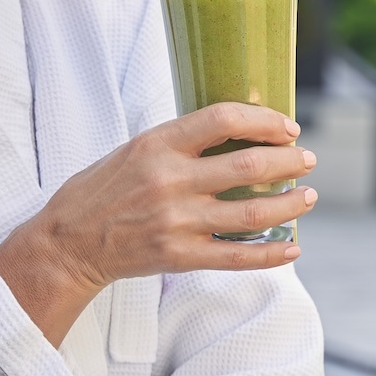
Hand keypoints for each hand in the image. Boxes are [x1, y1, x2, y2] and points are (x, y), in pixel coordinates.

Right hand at [0, 103, 317, 344]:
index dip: (264, 120)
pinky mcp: (178, 257)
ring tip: (308, 197)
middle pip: (248, 165)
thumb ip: (183, 141)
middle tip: (307, 160)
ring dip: (290, 204)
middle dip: (288, 161)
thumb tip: (241, 131)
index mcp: (158, 145)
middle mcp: (170, 180)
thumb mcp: (136, 149)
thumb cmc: (103, 189)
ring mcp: (176, 222)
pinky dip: (271, 254)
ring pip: (252, 213)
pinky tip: (292, 246)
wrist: (67, 243)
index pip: (224, 118)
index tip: (286, 127)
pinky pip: (237, 257)